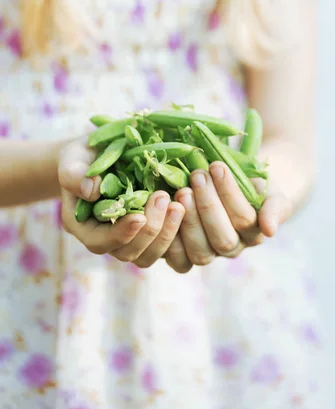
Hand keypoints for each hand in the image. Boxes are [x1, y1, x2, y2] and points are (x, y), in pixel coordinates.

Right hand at [58, 138, 184, 265]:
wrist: (101, 154)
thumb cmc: (83, 156)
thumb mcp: (72, 159)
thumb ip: (74, 174)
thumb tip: (91, 190)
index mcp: (84, 226)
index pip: (100, 242)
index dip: (121, 233)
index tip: (140, 216)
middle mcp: (106, 238)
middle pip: (129, 252)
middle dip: (149, 230)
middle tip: (163, 198)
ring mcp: (131, 238)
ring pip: (151, 254)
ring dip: (168, 232)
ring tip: (179, 203)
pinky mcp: (151, 232)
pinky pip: (168, 247)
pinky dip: (179, 231)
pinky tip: (188, 206)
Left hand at [164, 162, 291, 273]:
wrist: (232, 187)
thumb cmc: (251, 185)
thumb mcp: (268, 190)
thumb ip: (274, 208)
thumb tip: (270, 230)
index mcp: (254, 233)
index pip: (244, 219)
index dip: (229, 193)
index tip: (217, 166)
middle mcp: (232, 248)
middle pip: (222, 239)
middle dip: (208, 206)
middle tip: (198, 176)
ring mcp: (208, 254)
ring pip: (201, 252)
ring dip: (190, 221)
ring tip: (183, 190)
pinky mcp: (184, 256)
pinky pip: (178, 260)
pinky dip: (170, 238)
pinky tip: (167, 209)